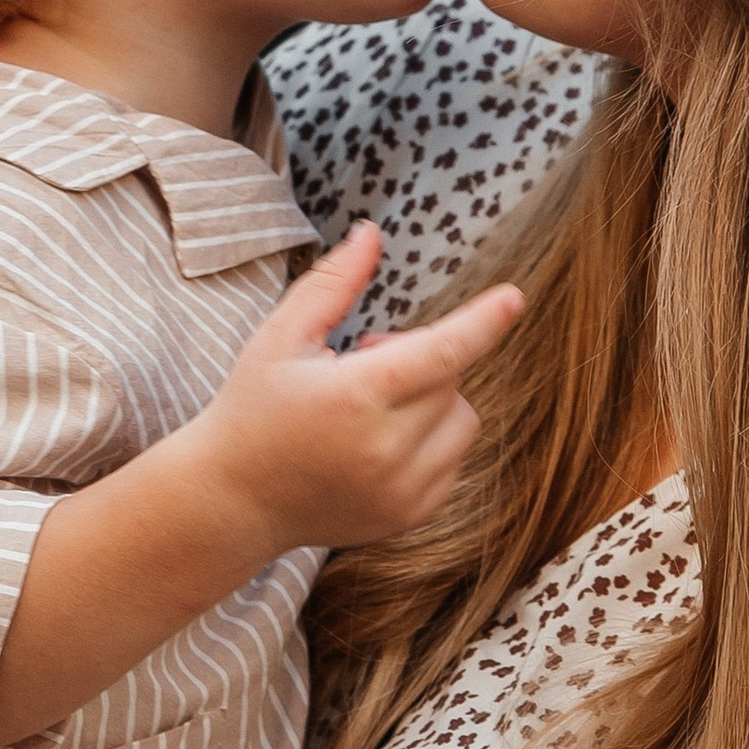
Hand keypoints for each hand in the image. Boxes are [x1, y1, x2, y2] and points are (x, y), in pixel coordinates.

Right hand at [183, 223, 522, 554]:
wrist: (233, 501)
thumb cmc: (253, 409)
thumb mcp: (280, 337)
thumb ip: (333, 284)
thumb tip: (373, 233)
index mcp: (352, 397)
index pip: (439, 353)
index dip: (482, 323)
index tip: (514, 298)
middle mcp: (384, 450)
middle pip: (449, 380)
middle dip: (418, 357)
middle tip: (363, 361)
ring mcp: (400, 491)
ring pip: (462, 421)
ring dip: (433, 400)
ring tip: (375, 404)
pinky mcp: (409, 515)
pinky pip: (455, 461)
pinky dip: (433, 441)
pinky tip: (381, 441)